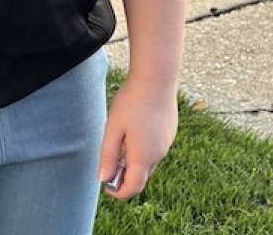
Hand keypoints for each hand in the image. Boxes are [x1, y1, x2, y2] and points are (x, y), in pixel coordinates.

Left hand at [97, 77, 178, 199]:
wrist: (156, 79)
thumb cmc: (131, 102)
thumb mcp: (113, 128)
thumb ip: (108, 155)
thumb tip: (103, 178)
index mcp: (143, 156)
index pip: (133, 188)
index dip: (119, 192)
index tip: (106, 185)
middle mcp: (158, 154)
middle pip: (141, 177)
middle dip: (125, 176)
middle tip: (110, 161)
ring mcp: (166, 144)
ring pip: (149, 163)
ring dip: (134, 161)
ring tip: (121, 141)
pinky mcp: (169, 133)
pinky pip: (155, 150)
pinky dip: (143, 150)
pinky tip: (134, 130)